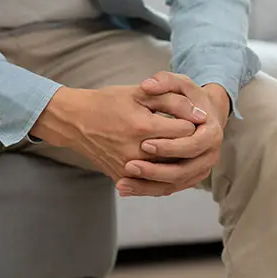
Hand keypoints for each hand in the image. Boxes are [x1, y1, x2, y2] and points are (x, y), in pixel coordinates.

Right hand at [31, 85, 206, 183]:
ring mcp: (127, 169)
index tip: (195, 117)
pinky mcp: (122, 178)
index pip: (185, 131)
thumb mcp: (141, 93)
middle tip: (195, 134)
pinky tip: (174, 164)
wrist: (74, 121)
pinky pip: (153, 184)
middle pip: (180, 154)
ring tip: (186, 149)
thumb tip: (201, 115)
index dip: (193, 123)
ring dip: (182, 161)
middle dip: (190, 143)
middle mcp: (135, 152)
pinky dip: (168, 176)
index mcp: (142, 127)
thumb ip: (173, 101)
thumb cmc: (109, 102)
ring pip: (169, 172)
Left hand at [116, 72, 228, 196]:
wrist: (203, 115)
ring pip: (174, 184)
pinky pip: (167, 188)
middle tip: (130, 165)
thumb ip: (165, 80)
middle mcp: (210, 156)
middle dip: (156, 171)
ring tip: (122, 183)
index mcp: (212, 133)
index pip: (192, 145)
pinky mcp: (188, 178)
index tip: (145, 143)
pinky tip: (124, 187)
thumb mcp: (181, 84)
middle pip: (183, 171)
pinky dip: (146, 190)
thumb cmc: (190, 98)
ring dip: (147, 186)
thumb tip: (147, 85)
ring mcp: (200, 170)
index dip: (170, 147)